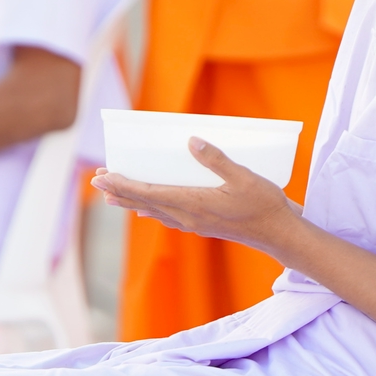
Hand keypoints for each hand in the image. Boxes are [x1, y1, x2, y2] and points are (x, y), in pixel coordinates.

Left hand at [93, 140, 302, 255]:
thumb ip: (216, 159)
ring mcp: (193, 223)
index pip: (148, 192)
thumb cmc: (264, 204)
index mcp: (193, 203)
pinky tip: (145, 210)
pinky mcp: (201, 224)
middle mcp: (187, 216)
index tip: (103, 176)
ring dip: (131, 200)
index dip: (123, 184)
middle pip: (144, 202)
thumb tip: (191, 141)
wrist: (278, 234)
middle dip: (119, 191)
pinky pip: (166, 216)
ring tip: (112, 194)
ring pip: (153, 210)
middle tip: (96, 180)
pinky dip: (150, 208)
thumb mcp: (244, 176)